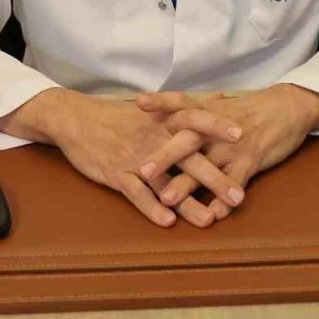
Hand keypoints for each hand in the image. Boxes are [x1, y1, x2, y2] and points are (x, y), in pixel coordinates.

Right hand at [45, 93, 247, 227]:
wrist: (75, 119)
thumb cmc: (119, 115)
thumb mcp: (156, 107)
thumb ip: (190, 107)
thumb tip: (221, 97)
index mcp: (164, 119)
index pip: (195, 119)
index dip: (217, 126)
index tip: (243, 135)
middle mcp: (153, 136)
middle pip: (188, 157)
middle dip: (214, 177)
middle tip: (238, 196)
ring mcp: (135, 156)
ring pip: (166, 181)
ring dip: (187, 202)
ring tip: (209, 221)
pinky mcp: (117, 173)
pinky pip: (137, 193)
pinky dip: (152, 207)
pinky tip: (168, 221)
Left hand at [136, 86, 318, 219]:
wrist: (288, 108)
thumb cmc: (248, 109)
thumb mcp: (220, 105)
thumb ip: (194, 113)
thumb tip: (165, 116)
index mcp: (207, 110)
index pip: (181, 102)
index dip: (161, 102)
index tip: (139, 102)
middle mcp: (216, 128)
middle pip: (187, 141)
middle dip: (165, 157)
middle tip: (143, 171)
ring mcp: (233, 145)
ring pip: (207, 167)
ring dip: (187, 185)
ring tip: (168, 199)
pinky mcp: (251, 160)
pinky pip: (236, 181)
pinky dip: (224, 199)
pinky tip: (213, 215)